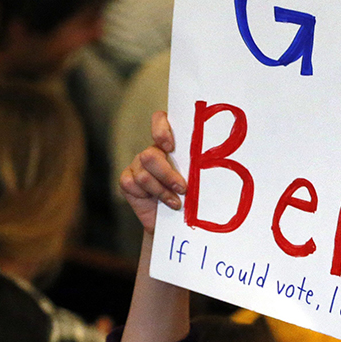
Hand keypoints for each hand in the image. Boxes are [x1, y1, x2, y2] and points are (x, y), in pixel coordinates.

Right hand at [119, 111, 186, 233]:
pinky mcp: (127, 181)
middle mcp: (152, 152)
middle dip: (167, 175)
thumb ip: (197, 168)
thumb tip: (213, 162)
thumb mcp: (197, 180)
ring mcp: (137, 166)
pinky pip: (132, 184)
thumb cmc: (189, 198)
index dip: (161, 128)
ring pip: (144, 175)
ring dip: (162, 191)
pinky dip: (148, 196)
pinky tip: (156, 202)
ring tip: (175, 202)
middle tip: (182, 188)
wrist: (173, 221)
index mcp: (170, 144)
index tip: (170, 147)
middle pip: (150, 155)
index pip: (160, 120)